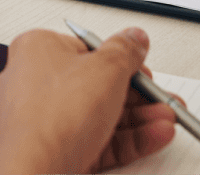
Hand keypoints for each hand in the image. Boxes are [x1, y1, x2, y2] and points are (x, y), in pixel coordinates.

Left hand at [0, 28, 176, 173]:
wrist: (34, 171)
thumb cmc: (53, 117)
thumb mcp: (106, 69)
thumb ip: (126, 51)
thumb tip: (134, 38)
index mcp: (38, 50)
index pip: (88, 49)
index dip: (122, 60)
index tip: (144, 69)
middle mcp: (35, 82)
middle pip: (97, 85)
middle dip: (137, 95)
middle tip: (160, 100)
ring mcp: (43, 120)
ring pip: (98, 115)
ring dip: (138, 118)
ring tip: (164, 120)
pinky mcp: (53, 150)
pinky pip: (95, 139)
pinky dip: (125, 139)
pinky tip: (152, 136)